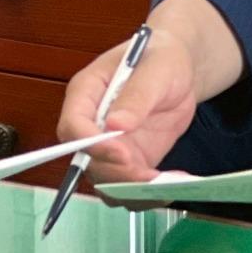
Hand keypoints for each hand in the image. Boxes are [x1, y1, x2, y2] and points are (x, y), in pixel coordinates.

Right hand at [57, 0, 242, 183]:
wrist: (178, 70)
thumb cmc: (161, 58)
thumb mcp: (155, 69)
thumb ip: (137, 95)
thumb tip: (116, 125)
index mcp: (87, 93)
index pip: (72, 126)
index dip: (92, 145)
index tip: (122, 153)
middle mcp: (92, 124)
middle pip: (87, 161)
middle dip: (116, 173)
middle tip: (148, 175)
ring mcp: (110, 145)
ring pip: (106, 182)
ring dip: (132, 190)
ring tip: (164, 183)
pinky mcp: (131, 160)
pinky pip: (130, 187)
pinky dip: (148, 194)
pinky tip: (172, 182)